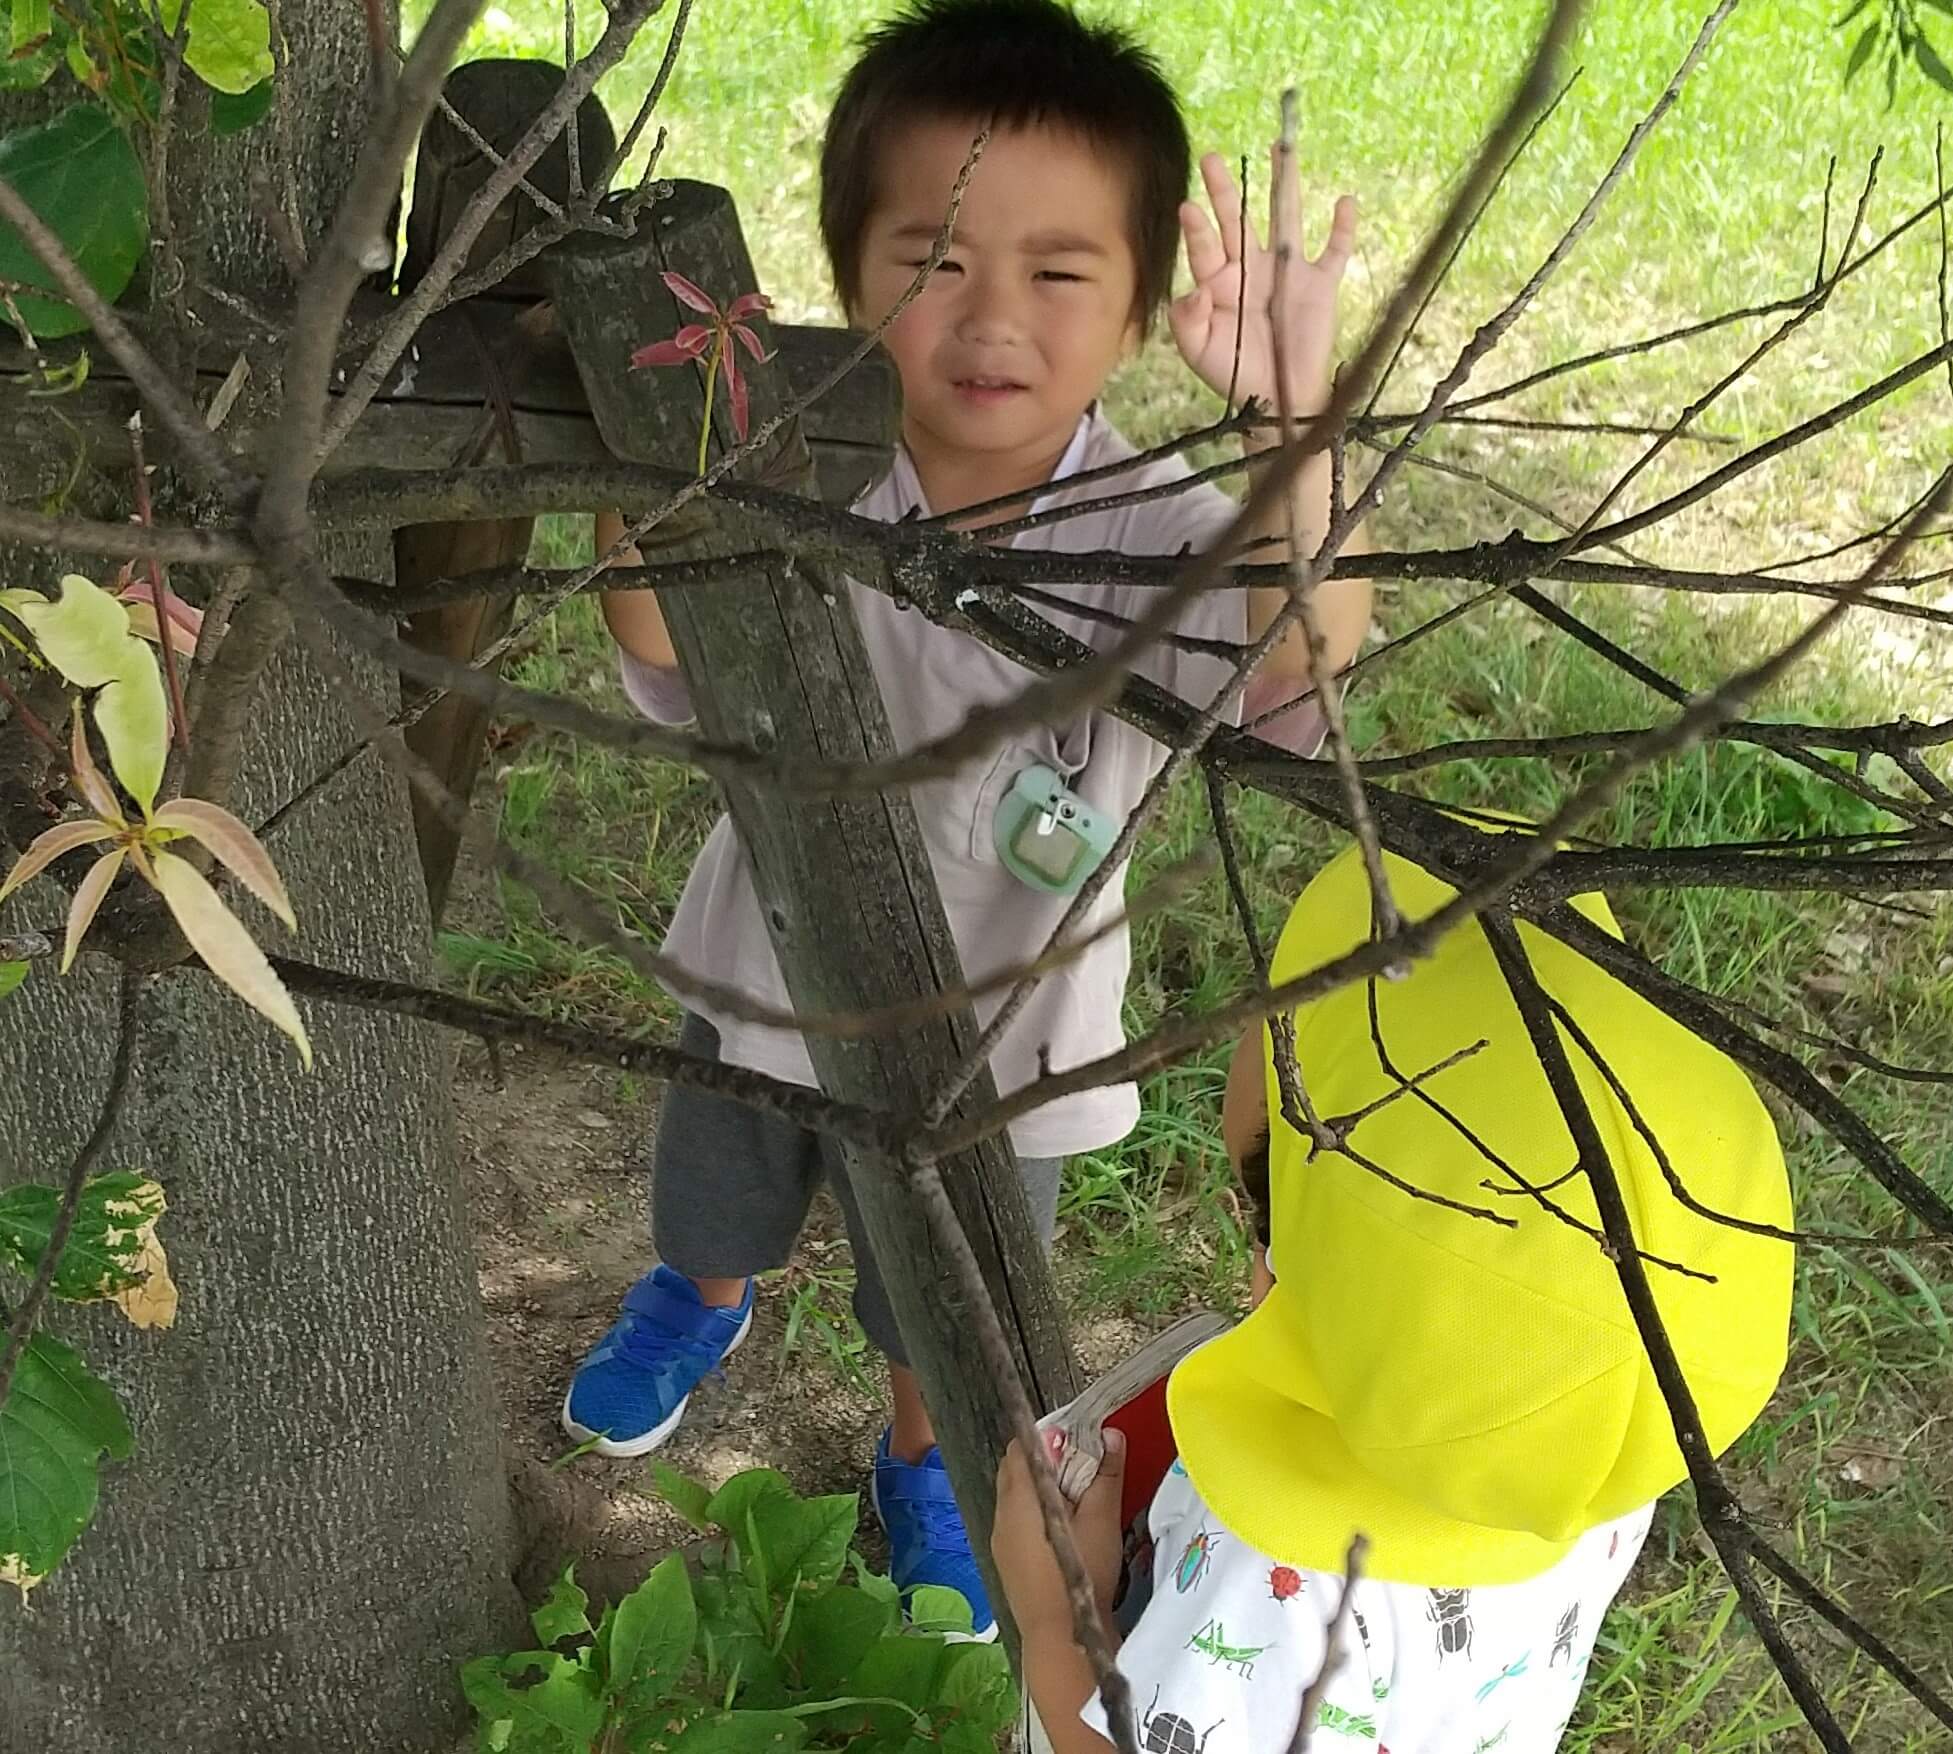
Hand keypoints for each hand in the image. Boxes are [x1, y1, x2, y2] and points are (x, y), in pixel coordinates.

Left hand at [991, 1429, 1127, 1637]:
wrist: (1060, 1637)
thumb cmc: (1081, 1574)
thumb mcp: (1101, 1520)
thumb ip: (1106, 1475)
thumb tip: (1110, 1433)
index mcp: (1020, 1496)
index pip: (1021, 1447)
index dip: (1046, 1436)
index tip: (1074, 1439)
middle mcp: (1002, 1512)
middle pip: (1015, 1468)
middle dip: (1043, 1459)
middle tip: (1078, 1463)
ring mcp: (1000, 1538)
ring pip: (1014, 1495)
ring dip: (1039, 1486)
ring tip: (1073, 1495)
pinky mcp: (1006, 1559)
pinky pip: (1015, 1520)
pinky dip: (1033, 1511)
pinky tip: (1060, 1527)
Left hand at [1170, 149, 1355, 417]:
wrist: (1276, 398)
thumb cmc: (1232, 373)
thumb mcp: (1199, 352)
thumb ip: (1187, 322)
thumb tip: (1191, 294)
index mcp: (1219, 281)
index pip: (1206, 246)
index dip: (1198, 227)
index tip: (1188, 207)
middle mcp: (1251, 267)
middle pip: (1237, 219)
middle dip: (1223, 189)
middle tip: (1209, 158)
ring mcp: (1287, 271)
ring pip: (1285, 216)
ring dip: (1283, 182)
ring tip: (1280, 144)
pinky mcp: (1320, 284)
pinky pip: (1336, 251)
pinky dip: (1344, 228)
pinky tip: (1345, 202)